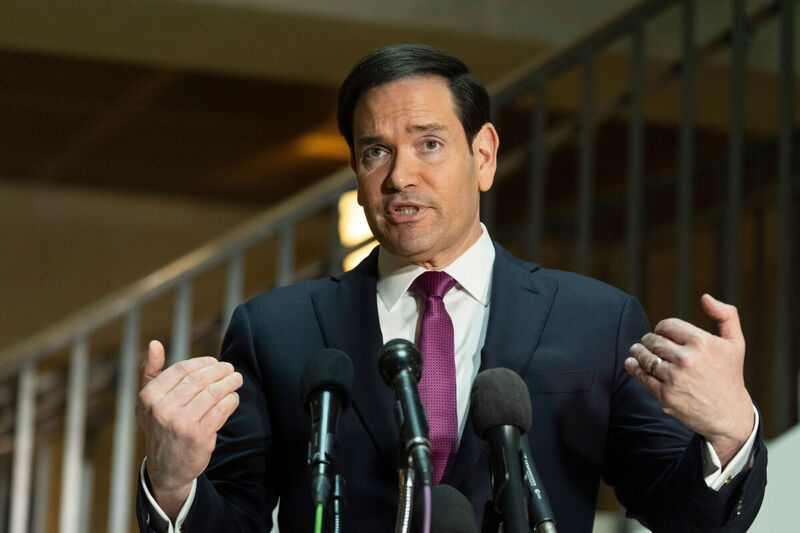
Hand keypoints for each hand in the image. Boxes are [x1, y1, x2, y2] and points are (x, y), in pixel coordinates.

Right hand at [136, 340, 241, 519]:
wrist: (167, 469)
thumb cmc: (160, 427)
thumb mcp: (148, 402)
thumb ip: (150, 372)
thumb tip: (154, 343)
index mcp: (149, 397)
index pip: (182, 369)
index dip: (202, 362)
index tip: (215, 362)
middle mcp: (162, 410)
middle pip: (199, 379)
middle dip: (220, 370)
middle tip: (231, 368)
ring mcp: (180, 424)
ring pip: (213, 393)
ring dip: (229, 383)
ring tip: (236, 379)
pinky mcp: (199, 437)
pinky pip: (221, 410)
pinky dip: (231, 400)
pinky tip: (233, 397)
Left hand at [624, 294, 753, 466]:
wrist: (728, 415)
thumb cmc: (730, 375)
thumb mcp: (735, 343)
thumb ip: (726, 315)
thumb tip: (705, 297)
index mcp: (702, 342)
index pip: (666, 325)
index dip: (662, 328)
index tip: (662, 333)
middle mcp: (688, 359)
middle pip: (653, 340)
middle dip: (649, 340)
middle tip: (649, 343)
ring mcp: (675, 378)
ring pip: (644, 357)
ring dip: (638, 351)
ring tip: (637, 350)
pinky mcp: (665, 395)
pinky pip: (641, 375)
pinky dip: (633, 367)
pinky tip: (632, 362)